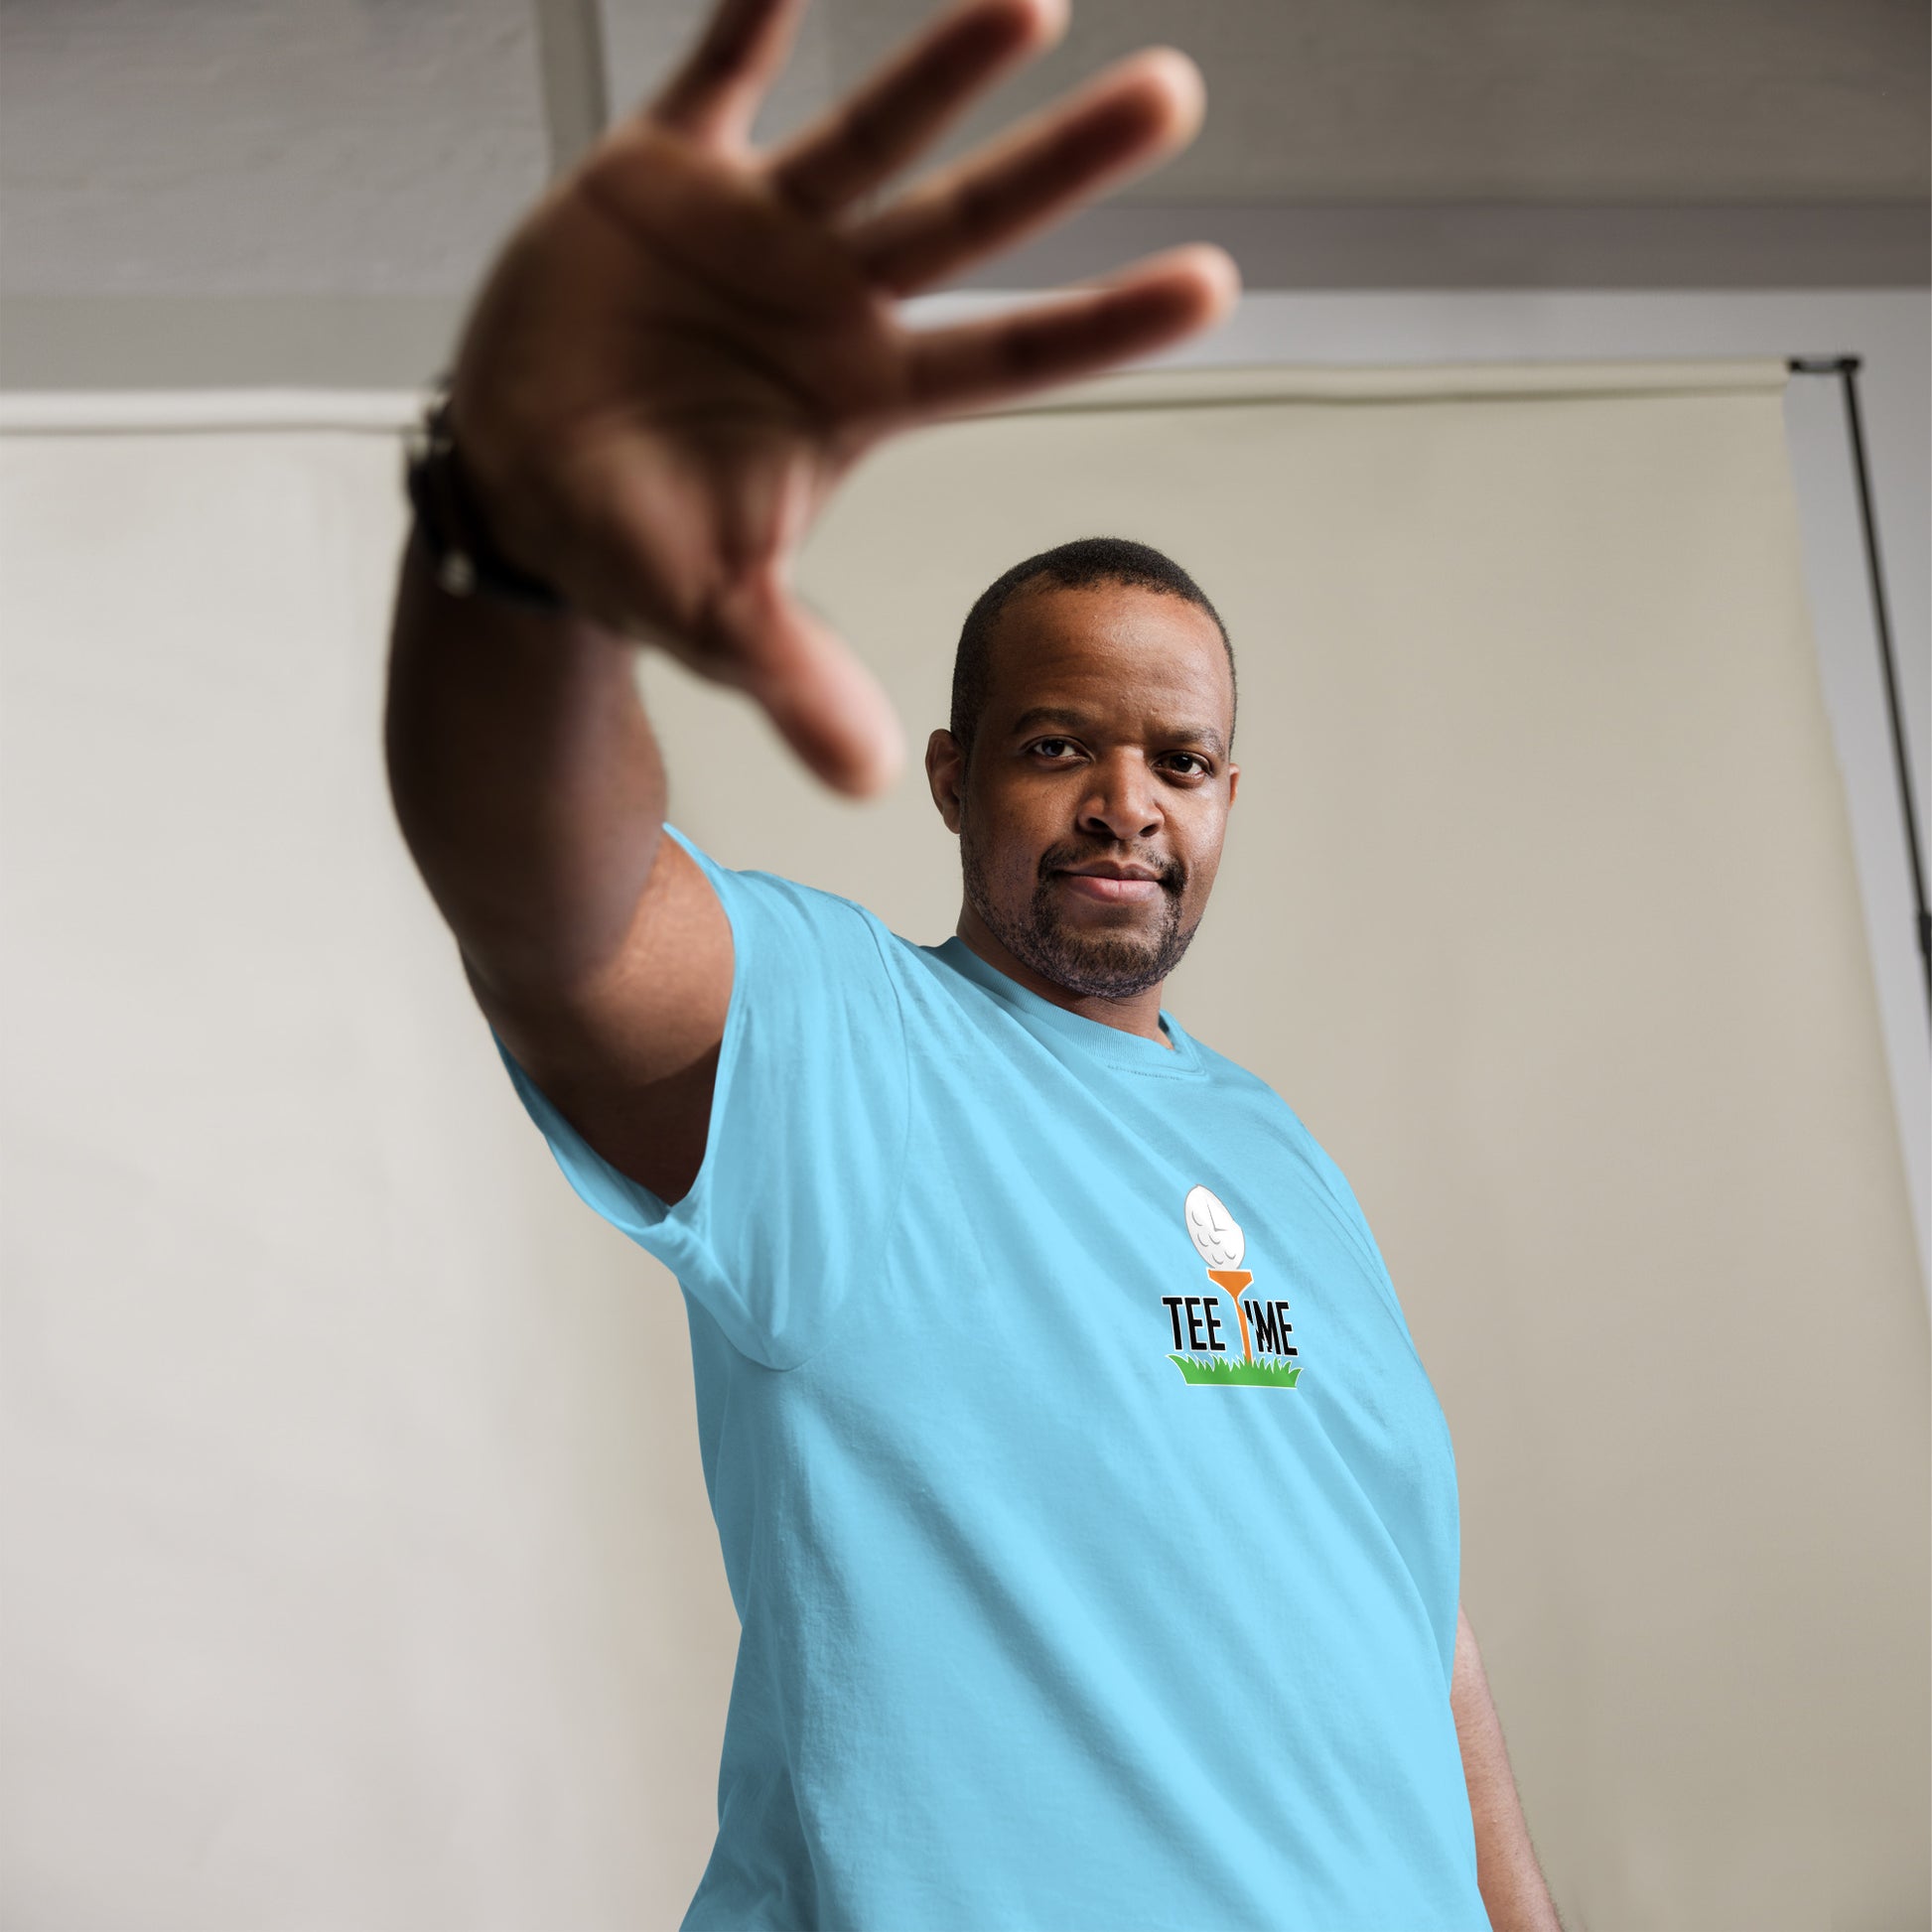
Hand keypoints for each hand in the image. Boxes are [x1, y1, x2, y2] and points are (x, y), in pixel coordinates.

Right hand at [446, 0, 1238, 797]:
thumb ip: (795, 677)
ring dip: (944, 69)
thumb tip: (870, 779)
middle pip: (968, 225)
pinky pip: (715, 75)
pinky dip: (752, 16)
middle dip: (1063, 164)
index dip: (1104, 325)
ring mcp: (753, 232)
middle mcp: (829, 302)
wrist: (518, 482)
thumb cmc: (632, 547)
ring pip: (869, 134)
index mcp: (860, 397)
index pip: (1007, 359)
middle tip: (1175, 98)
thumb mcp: (713, 619)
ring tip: (1033, 0)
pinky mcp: (659, 176)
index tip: (1215, 285)